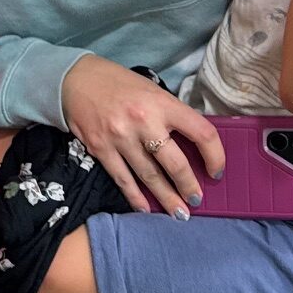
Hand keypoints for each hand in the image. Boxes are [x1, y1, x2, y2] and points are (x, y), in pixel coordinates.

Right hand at [60, 55, 224, 215]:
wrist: (76, 80)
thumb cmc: (119, 84)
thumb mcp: (152, 91)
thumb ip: (170, 115)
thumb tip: (190, 144)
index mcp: (162, 103)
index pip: (201, 133)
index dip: (215, 155)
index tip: (216, 171)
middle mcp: (143, 121)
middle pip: (175, 163)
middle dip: (189, 186)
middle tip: (196, 200)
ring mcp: (120, 137)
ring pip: (149, 176)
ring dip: (166, 197)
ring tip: (179, 213)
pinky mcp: (101, 148)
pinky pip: (122, 178)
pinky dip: (134, 196)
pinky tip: (145, 208)